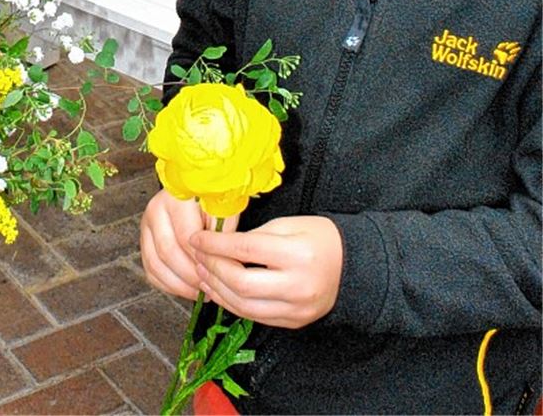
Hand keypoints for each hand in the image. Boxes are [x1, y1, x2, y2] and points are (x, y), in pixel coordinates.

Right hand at [140, 188, 237, 298]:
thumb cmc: (212, 202)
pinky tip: (187, 288)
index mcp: (175, 198)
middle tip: (209, 284)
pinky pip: (151, 271)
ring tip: (200, 289)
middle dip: (190, 274)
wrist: (197, 193)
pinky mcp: (145, 242)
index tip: (217, 271)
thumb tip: (224, 257)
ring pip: (156, 264)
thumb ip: (224, 230)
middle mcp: (156, 210)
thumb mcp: (223, 208)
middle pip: (167, 252)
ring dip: (180, 284)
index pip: (185, 236)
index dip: (201, 258)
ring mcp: (147, 226)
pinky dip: (169, 285)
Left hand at [192, 214, 342, 327]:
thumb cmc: (319, 238)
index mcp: (296, 254)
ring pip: (245, 307)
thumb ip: (254, 237)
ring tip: (202, 274)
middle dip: (212, 269)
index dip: (215, 245)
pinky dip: (233, 305)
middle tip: (197, 257)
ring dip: (217, 291)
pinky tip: (220, 291)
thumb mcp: (287, 225)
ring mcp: (297, 309)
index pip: (245, 250)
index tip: (196, 238)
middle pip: (241, 284)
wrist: (352, 266)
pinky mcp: (294, 322)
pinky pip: (256, 317)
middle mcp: (297, 286)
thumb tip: (219, 245)